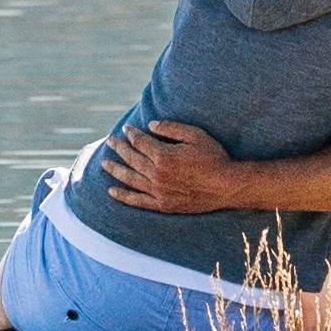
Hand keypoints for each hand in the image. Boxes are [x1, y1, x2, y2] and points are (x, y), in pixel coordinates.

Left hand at [100, 121, 244, 213]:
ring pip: (130, 179)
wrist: (226, 187)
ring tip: (104, 163)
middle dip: (119, 148)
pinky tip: (112, 191)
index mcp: (163, 156)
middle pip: (132, 159)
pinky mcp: (162, 205)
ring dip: (115, 170)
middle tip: (110, 142)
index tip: (126, 129)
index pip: (140, 142)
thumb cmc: (214, 158)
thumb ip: (171, 128)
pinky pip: (137, 201)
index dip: (132, 134)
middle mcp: (157, 174)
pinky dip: (123, 196)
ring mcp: (158, 191)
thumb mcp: (195, 135)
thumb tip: (150, 125)